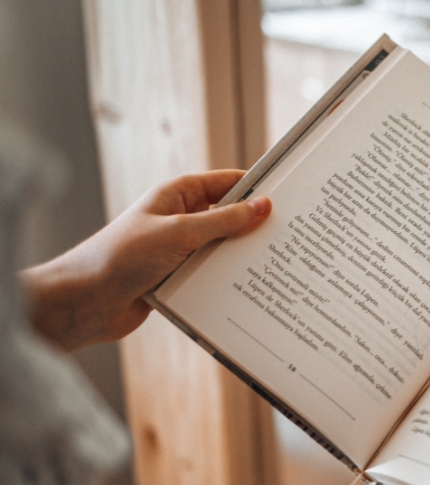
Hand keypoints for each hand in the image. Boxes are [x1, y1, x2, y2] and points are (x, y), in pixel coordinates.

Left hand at [22, 170, 271, 350]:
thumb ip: (223, 220)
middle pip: (229, 217)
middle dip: (255, 226)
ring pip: (223, 249)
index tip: (287, 197)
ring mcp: (180, 249)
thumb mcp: (180, 232)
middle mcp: (181, 219)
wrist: (86, 301)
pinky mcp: (179, 277)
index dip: (256, 188)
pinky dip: (228, 279)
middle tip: (288, 235)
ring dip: (241, 257)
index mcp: (178, 195)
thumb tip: (262, 206)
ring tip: (274, 264)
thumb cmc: (122, 257)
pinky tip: (250, 288)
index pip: (227, 183)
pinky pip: (212, 274)